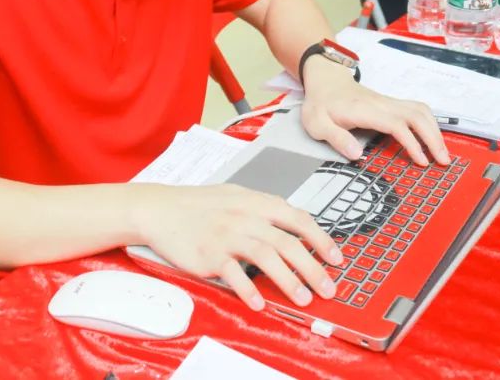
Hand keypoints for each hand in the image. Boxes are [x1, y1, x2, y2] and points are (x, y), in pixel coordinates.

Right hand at [133, 183, 342, 310]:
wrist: (161, 209)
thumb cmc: (200, 205)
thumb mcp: (238, 197)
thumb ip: (265, 210)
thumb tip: (295, 228)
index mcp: (257, 202)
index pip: (298, 219)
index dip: (321, 239)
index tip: (337, 259)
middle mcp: (246, 217)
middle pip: (288, 242)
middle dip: (313, 268)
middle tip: (329, 288)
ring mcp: (227, 234)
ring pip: (267, 257)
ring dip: (289, 281)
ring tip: (303, 299)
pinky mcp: (209, 253)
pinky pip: (233, 274)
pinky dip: (248, 290)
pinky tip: (260, 303)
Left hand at [300, 58, 449, 165]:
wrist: (325, 79)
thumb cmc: (321, 103)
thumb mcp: (316, 123)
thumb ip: (336, 138)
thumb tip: (357, 154)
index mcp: (364, 110)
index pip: (396, 124)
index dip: (411, 142)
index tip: (420, 161)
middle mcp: (381, 103)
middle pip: (416, 115)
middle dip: (433, 138)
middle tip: (443, 160)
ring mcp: (388, 102)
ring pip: (420, 110)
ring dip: (435, 130)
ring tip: (442, 153)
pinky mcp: (391, 104)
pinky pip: (416, 110)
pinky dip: (429, 124)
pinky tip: (432, 138)